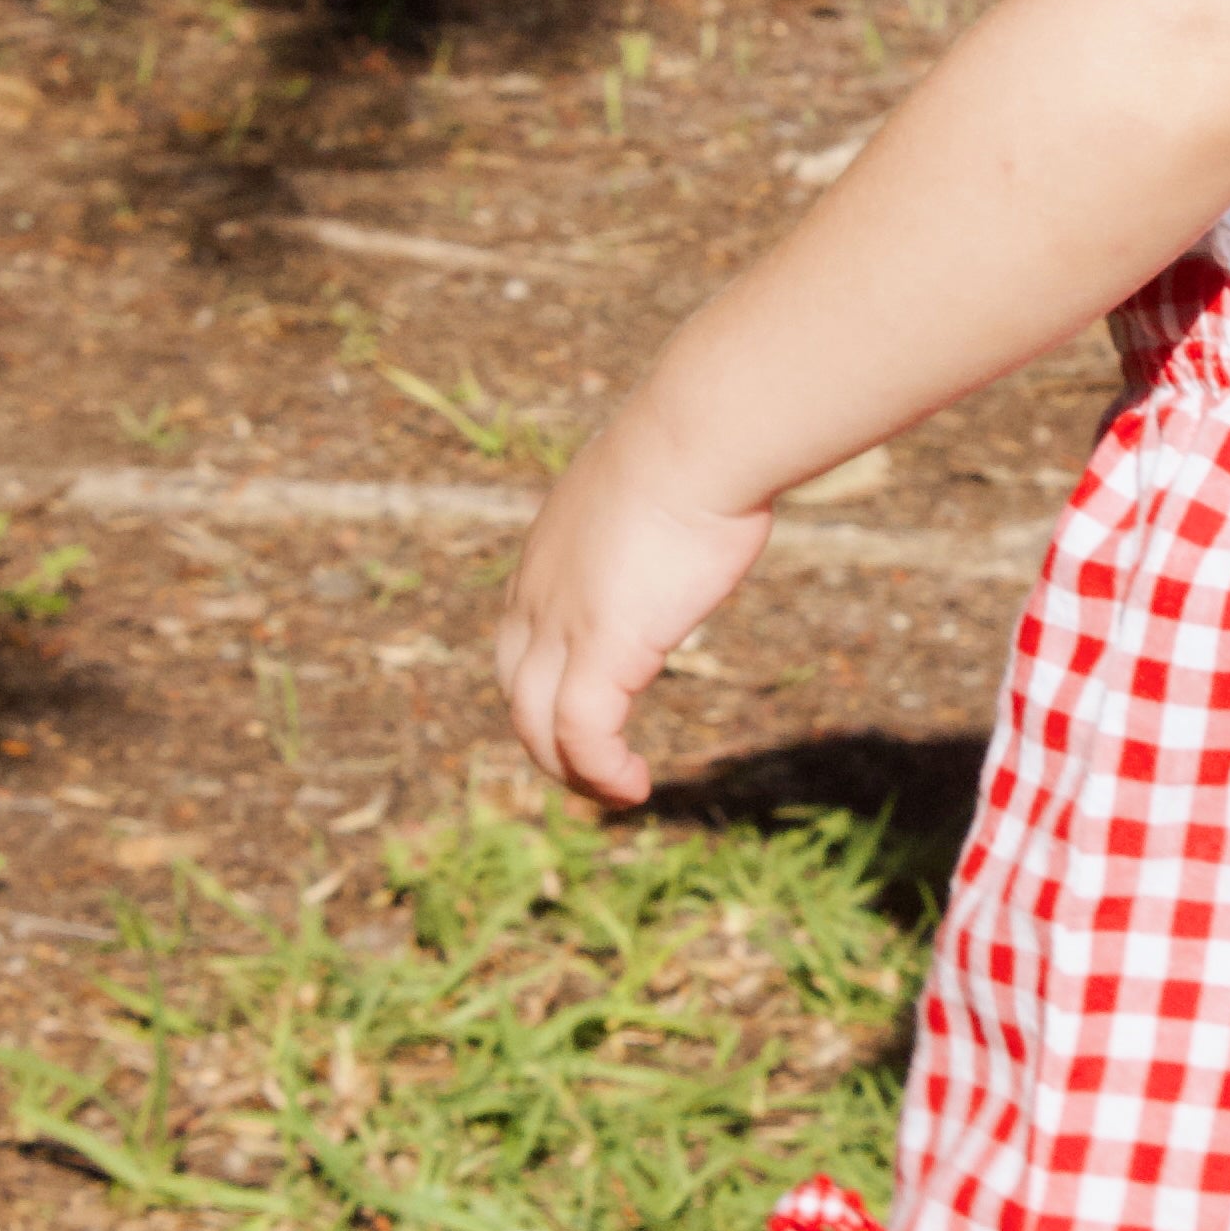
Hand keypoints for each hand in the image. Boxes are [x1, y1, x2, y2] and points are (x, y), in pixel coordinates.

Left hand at [494, 410, 771, 805]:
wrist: (697, 439)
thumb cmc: (700, 444)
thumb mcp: (664, 478)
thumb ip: (664, 507)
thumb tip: (713, 493)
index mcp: (547, 555)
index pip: (521, 638)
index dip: (545, 683)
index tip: (591, 706)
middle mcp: (538, 595)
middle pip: (517, 691)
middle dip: (548, 738)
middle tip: (596, 764)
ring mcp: (561, 626)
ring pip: (537, 726)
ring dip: (573, 771)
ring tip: (618, 791)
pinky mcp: (599, 652)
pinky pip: (582, 736)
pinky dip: (601, 773)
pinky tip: (635, 786)